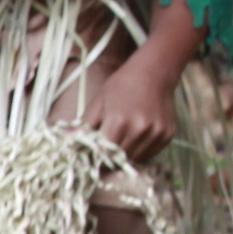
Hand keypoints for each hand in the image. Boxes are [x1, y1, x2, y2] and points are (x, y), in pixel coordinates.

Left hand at [80, 50, 179, 164]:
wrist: (155, 72)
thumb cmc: (122, 84)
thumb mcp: (99, 101)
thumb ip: (84, 124)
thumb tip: (65, 141)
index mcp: (119, 120)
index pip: (104, 154)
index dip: (96, 159)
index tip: (92, 160)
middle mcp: (140, 129)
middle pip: (119, 158)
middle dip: (110, 158)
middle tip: (106, 151)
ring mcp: (156, 133)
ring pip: (136, 158)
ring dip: (126, 155)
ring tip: (122, 140)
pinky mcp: (167, 135)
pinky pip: (150, 153)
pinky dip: (141, 151)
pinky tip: (137, 136)